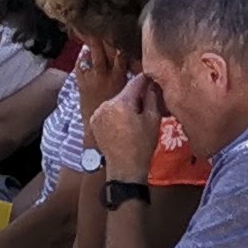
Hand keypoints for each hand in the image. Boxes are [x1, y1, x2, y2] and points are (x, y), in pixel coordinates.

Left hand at [88, 70, 164, 184]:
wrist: (125, 168)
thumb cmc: (142, 145)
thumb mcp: (153, 120)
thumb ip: (152, 98)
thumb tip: (152, 84)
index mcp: (120, 102)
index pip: (135, 82)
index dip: (146, 80)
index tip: (154, 79)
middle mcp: (105, 104)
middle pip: (124, 93)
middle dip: (136, 96)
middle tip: (148, 103)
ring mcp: (97, 113)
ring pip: (116, 102)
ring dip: (125, 105)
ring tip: (136, 116)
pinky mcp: (94, 122)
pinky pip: (108, 111)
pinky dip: (116, 113)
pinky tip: (124, 123)